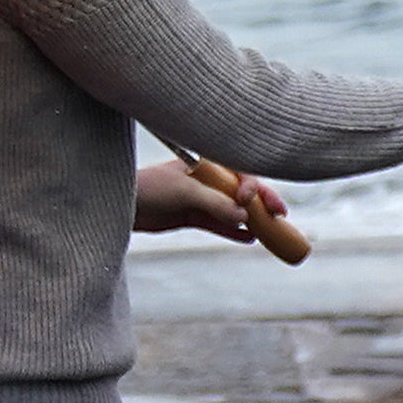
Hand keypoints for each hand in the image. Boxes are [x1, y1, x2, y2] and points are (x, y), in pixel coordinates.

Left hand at [137, 156, 309, 263]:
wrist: (122, 205)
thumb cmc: (151, 189)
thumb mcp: (185, 192)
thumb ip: (216, 202)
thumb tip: (245, 216)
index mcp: (207, 163)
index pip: (241, 171)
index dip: (253, 185)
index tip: (249, 199)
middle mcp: (208, 180)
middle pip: (243, 191)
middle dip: (262, 202)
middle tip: (281, 215)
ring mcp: (201, 199)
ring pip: (235, 210)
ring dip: (253, 219)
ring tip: (273, 231)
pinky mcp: (193, 217)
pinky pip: (221, 225)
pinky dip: (235, 232)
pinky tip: (251, 239)